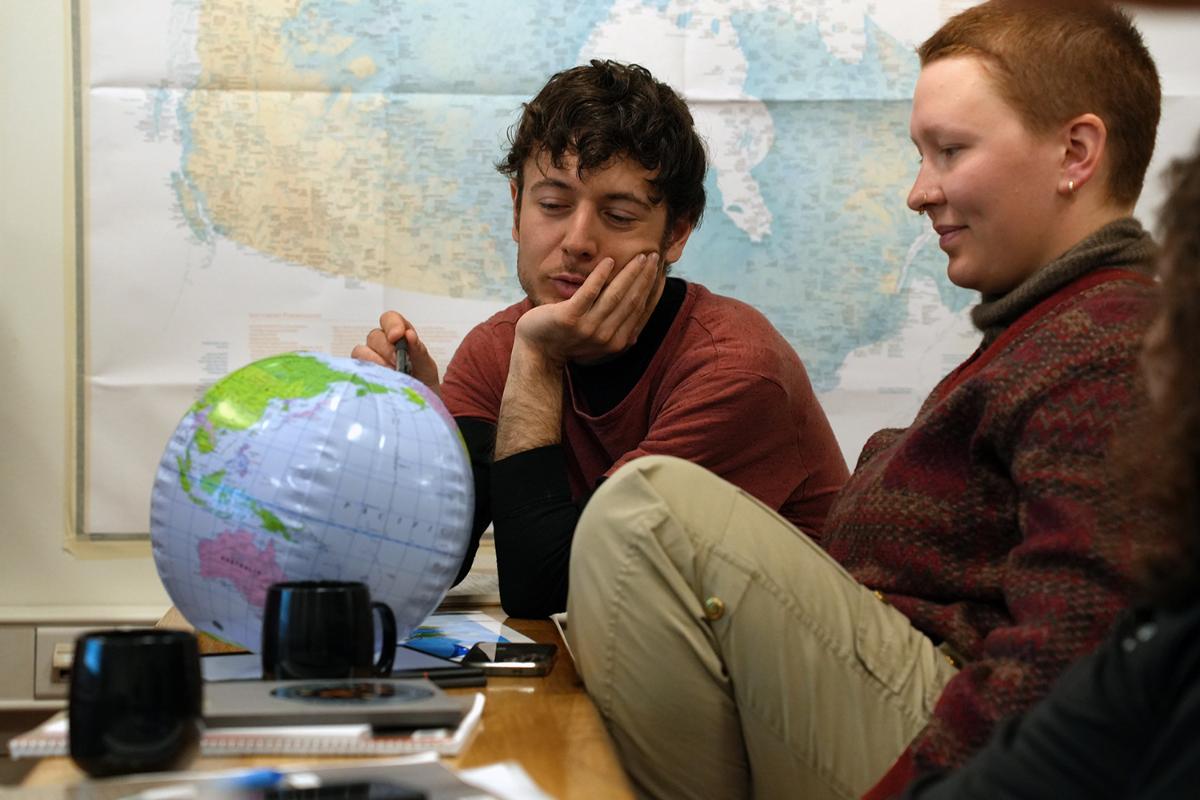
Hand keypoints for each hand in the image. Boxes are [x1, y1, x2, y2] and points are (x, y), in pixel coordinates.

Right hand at [350, 311, 441, 394]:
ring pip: (361, 351)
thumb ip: (419, 350)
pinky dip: (367, 373)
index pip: (389, 319)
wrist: (419, 404)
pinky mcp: (361, 373)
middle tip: (398, 363)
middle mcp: (381, 344)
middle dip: (387, 349)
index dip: (392, 324)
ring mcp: (369, 358)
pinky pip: (356, 368)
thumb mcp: (426, 366)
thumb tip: (409, 335)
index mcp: (399, 335)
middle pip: (374, 336)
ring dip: (375, 362)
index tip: (397, 336)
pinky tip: (380, 380)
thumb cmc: (422, 381)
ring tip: (391, 375)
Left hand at [514, 252, 662, 365]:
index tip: (658, 269)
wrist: (537, 351)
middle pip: (632, 300)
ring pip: (614, 295)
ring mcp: (587, 328)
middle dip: (644, 276)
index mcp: (617, 342)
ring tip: (638, 256)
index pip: (640, 309)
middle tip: (652, 255)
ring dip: (629, 273)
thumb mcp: (597, 338)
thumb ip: (615, 329)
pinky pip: (589, 293)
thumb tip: (638, 322)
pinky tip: (608, 261)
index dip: (651, 288)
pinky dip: (600, 276)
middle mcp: (606, 337)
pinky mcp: (569, 318)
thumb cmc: (568, 340)